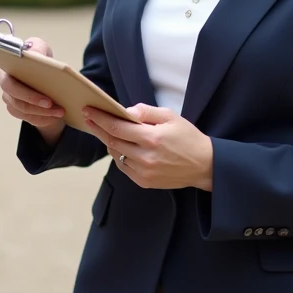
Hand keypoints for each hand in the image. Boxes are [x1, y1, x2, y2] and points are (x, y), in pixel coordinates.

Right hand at [0, 37, 65, 145]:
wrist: (44, 74)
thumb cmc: (38, 60)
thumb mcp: (39, 49)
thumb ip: (36, 49)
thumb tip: (34, 56)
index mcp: (6, 73)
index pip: (8, 85)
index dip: (24, 92)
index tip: (42, 94)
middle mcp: (6, 90)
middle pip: (17, 102)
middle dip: (35, 103)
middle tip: (52, 103)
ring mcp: (12, 103)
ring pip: (25, 112)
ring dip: (44, 113)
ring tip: (60, 111)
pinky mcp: (21, 113)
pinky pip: (32, 119)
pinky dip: (45, 119)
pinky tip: (56, 115)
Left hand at [83, 104, 213, 190]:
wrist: (204, 165)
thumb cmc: (188, 137)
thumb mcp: (171, 117)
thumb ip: (147, 112)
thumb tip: (126, 110)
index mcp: (152, 138)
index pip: (117, 127)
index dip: (100, 118)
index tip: (88, 109)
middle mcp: (146, 157)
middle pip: (112, 141)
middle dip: (98, 128)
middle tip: (89, 118)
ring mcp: (144, 172)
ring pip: (116, 154)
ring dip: (108, 141)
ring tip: (106, 131)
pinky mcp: (145, 182)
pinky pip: (123, 167)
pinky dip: (118, 155)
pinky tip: (120, 146)